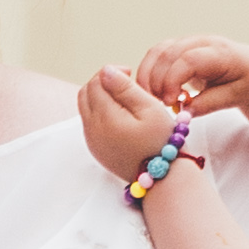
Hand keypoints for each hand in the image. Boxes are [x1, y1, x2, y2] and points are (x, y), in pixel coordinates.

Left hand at [76, 64, 182, 181]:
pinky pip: (90, 122)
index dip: (111, 72)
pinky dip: (101, 111)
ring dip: (101, 96)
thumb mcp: (149, 109)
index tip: (130, 73)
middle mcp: (92, 130)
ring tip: (125, 98)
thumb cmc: (161, 141)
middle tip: (126, 82)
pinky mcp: (96, 149)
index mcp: (104, 117)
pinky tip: (123, 115)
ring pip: (86, 107)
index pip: (96, 82)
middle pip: (86, 93)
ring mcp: (92, 141)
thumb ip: (125, 88)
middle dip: (103, 82)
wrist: (162, 177)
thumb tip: (105, 71)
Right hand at [134, 37, 248, 115]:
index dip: (173, 80)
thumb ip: (210, 104)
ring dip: (148, 76)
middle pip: (168, 53)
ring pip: (157, 51)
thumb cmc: (248, 81)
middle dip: (156, 80)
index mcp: (220, 52)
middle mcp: (202, 41)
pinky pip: (156, 54)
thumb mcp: (237, 96)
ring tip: (153, 99)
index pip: (188, 60)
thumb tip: (184, 114)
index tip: (170, 102)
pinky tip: (153, 91)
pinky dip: (149, 72)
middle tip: (158, 105)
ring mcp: (188, 41)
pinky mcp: (179, 46)